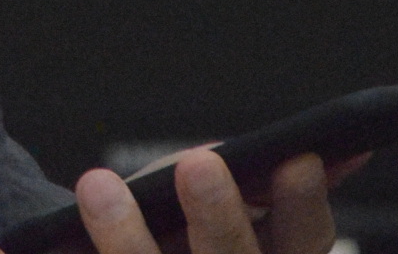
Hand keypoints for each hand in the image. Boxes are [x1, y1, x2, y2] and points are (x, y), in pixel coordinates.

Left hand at [72, 146, 348, 253]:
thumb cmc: (181, 227)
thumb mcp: (228, 203)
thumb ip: (268, 184)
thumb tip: (329, 152)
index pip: (306, 240)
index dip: (303, 205)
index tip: (298, 158)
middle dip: (219, 217)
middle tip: (197, 163)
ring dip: (128, 238)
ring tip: (98, 184)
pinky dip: (104, 249)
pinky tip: (68, 227)